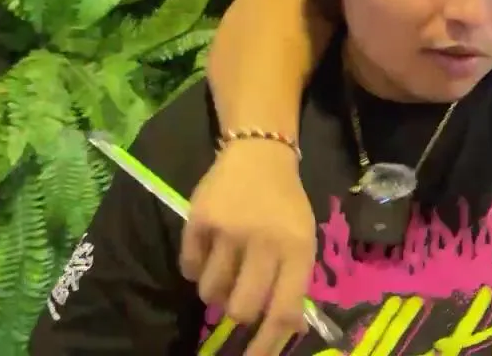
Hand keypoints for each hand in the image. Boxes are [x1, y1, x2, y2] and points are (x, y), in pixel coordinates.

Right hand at [182, 139, 315, 355]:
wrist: (259, 155)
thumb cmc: (285, 205)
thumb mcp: (303, 239)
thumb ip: (295, 282)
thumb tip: (287, 331)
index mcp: (298, 248)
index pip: (282, 310)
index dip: (267, 344)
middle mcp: (264, 240)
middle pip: (239, 308)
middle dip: (235, 314)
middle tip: (237, 302)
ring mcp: (229, 229)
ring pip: (209, 291)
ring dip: (214, 290)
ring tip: (226, 268)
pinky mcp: (198, 219)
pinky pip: (188, 267)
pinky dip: (196, 268)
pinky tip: (209, 251)